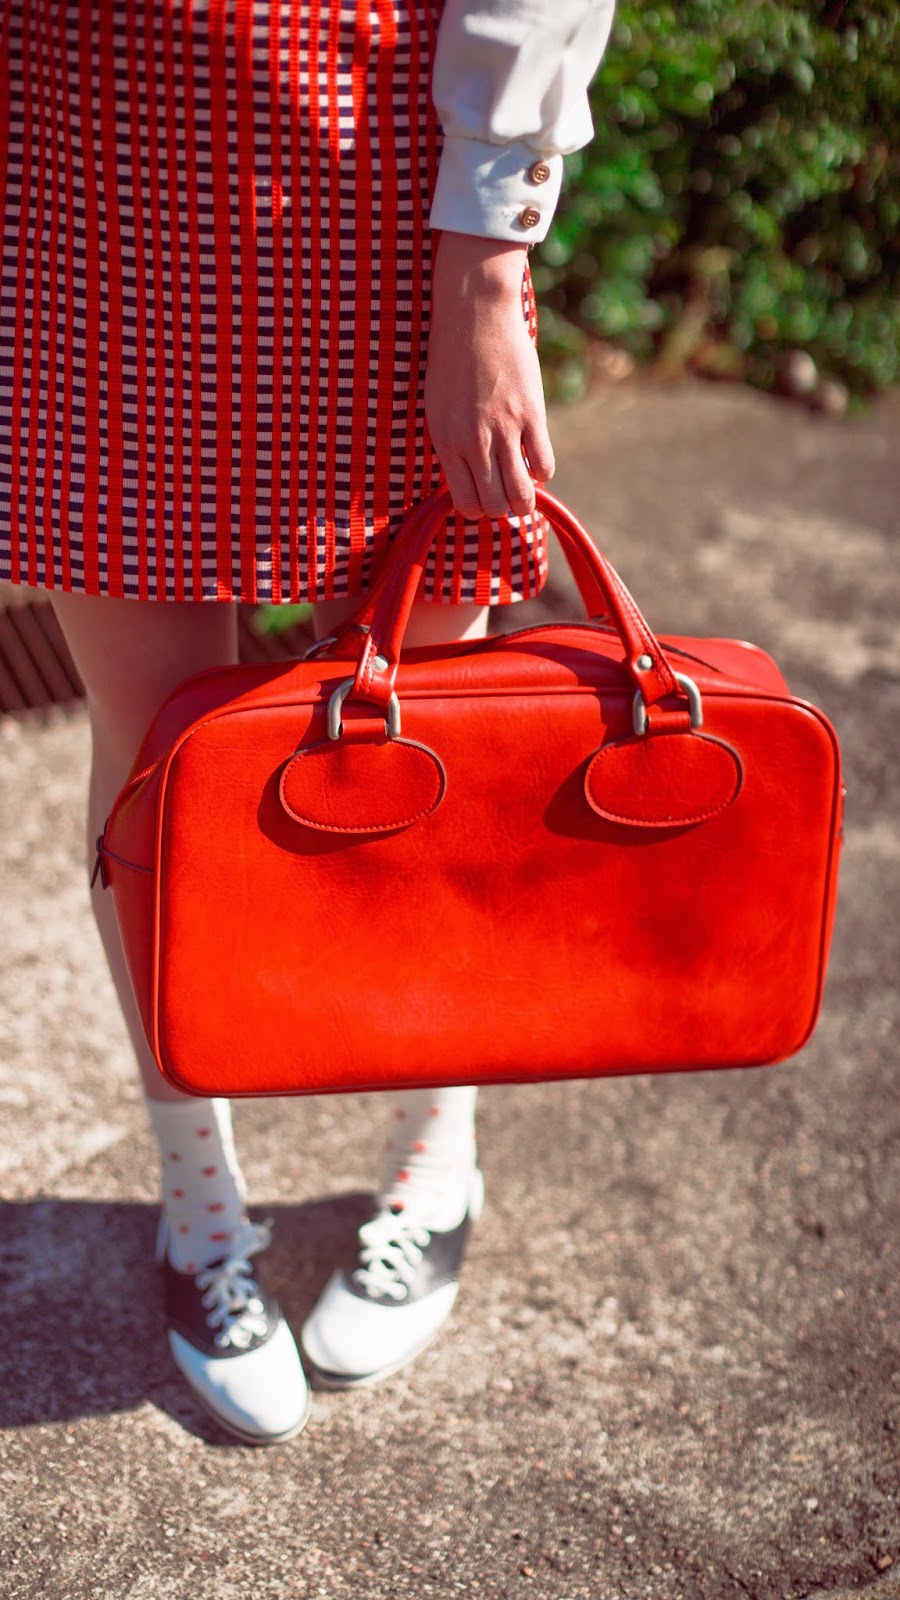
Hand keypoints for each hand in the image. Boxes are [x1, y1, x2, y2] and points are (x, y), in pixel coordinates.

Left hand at [424, 231, 554, 520]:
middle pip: (495, 506)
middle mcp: (474, 443)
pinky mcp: (531, 414)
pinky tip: (536, 457)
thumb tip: (470, 475)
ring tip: (527, 488)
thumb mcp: (438, 407)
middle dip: (503, 507)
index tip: (484, 493)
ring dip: (527, 500)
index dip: (478, 507)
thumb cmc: (452, 358)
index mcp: (446, 443)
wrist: (474, 313)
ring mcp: (504, 430)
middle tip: (507, 491)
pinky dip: (543, 472)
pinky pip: (544, 465)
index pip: (465, 504)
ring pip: (522, 495)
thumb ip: (453, 443)